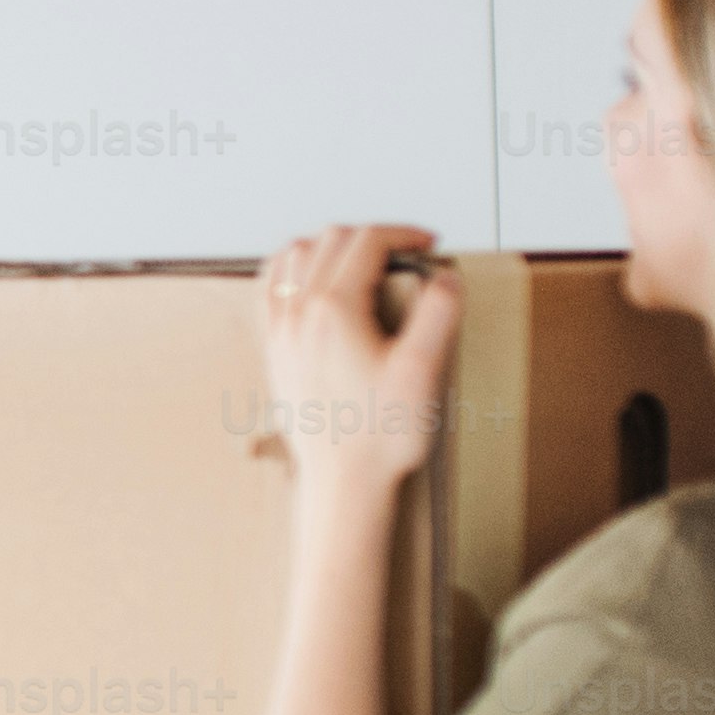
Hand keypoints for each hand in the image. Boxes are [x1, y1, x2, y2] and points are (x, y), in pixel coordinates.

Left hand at [257, 225, 460, 503]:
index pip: (368, 240)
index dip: (404, 233)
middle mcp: (299, 312)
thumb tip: (445, 276)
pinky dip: (292, 267)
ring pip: (295, 255)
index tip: (430, 245)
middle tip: (408, 254)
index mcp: (335, 309)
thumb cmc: (380, 435)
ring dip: (332, 245)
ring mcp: (280, 330)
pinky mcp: (273, 350)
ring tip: (366, 261)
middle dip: (374, 235)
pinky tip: (312, 279)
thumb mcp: (423, 371)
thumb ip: (437, 314)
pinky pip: (269, 286)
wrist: (342, 482)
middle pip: (332, 239)